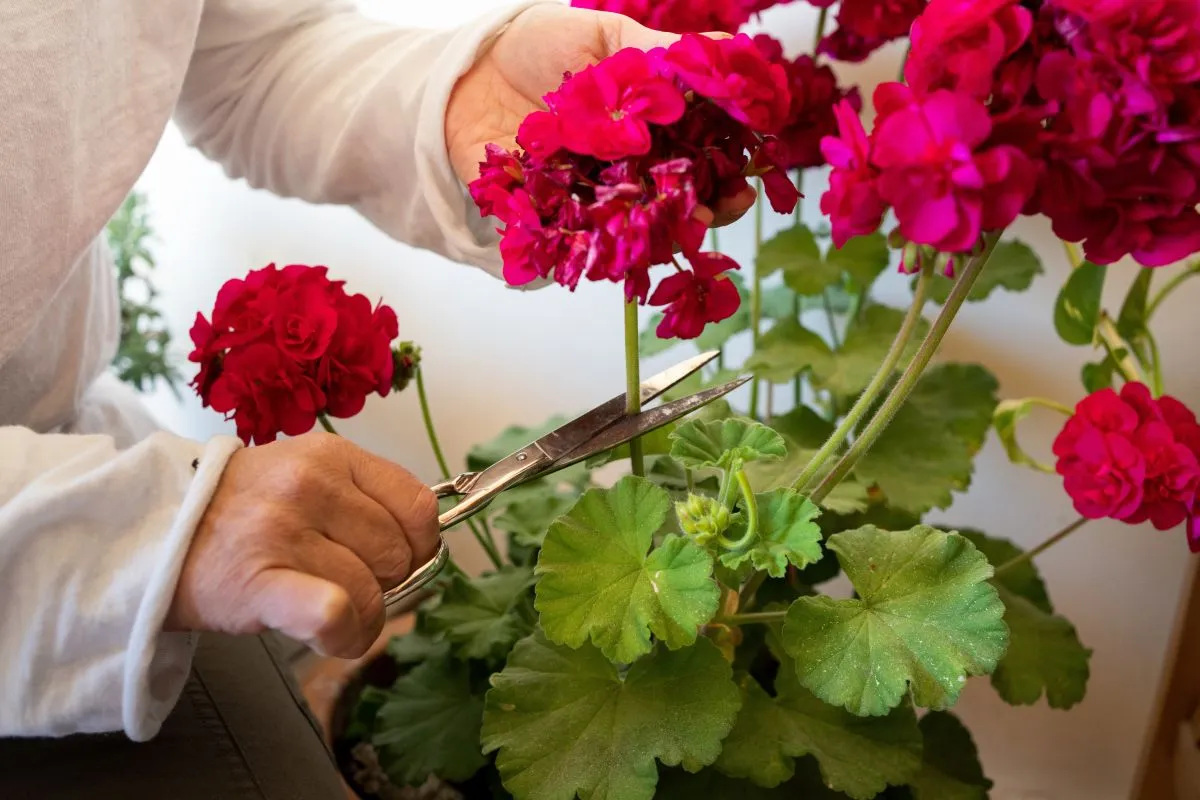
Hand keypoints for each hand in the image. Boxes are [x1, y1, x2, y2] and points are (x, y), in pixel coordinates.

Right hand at [166, 433, 440, 657]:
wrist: (157, 533)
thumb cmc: (243, 511)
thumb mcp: (307, 474)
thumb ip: (365, 497)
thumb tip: (427, 542)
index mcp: (332, 456)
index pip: (418, 507)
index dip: (419, 544)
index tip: (398, 558)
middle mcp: (310, 486)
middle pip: (397, 556)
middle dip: (383, 583)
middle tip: (345, 583)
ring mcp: (283, 532)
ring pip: (370, 595)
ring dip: (360, 619)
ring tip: (326, 612)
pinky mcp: (261, 583)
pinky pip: (334, 613)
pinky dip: (344, 634)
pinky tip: (330, 634)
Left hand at [445, 5, 754, 226]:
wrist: (462, 78)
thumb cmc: (534, 50)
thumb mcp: (605, 37)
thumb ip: (659, 55)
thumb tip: (727, 61)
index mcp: (651, 124)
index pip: (704, 149)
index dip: (733, 158)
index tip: (754, 159)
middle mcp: (630, 169)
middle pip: (683, 198)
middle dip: (712, 203)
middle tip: (731, 200)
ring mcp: (595, 200)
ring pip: (644, 227)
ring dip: (672, 229)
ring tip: (691, 222)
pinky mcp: (558, 223)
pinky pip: (591, 243)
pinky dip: (613, 244)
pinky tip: (635, 236)